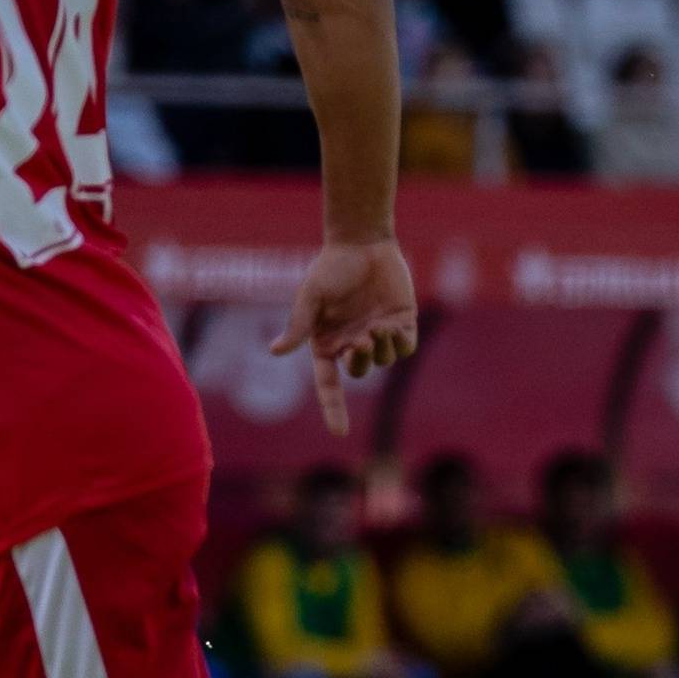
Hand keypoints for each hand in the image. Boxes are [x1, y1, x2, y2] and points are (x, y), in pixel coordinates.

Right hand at [271, 238, 417, 438]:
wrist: (362, 244)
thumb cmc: (330, 269)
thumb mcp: (310, 298)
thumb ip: (299, 326)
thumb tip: (274, 352)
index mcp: (326, 342)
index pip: (329, 385)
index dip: (334, 409)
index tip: (340, 433)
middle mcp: (351, 342)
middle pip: (359, 371)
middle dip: (361, 362)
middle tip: (360, 340)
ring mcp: (378, 334)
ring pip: (384, 360)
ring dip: (382, 349)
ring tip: (378, 326)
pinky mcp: (402, 322)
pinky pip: (404, 348)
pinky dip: (399, 343)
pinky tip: (391, 324)